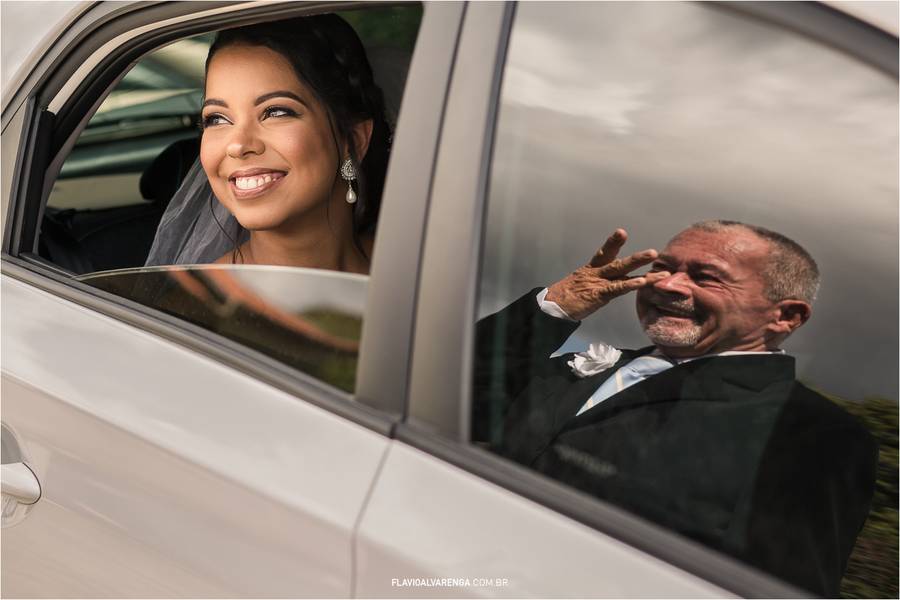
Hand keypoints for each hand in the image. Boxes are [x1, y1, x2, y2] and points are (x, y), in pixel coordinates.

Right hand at [545, 228, 669, 320]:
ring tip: (653, 259)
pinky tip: (643, 281)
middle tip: (653, 252)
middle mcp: (596, 273)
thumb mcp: (581, 285)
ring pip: (620, 271)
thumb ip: (597, 283)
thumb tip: (608, 285)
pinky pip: (617, 288)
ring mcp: (597, 283)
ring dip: (638, 265)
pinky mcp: (597, 295)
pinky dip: (630, 284)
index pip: (603, 253)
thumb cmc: (566, 297)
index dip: (613, 243)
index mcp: (591, 269)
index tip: (621, 232)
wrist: (551, 306)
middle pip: (617, 262)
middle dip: (636, 258)